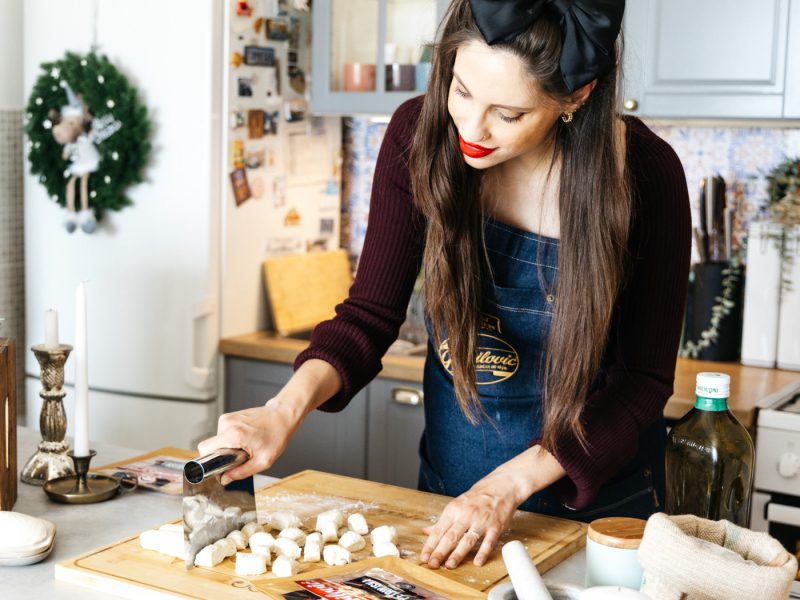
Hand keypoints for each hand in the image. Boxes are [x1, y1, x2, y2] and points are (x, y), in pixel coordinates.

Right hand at [197, 398, 302, 483]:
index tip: (219, 466)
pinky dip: (231, 439)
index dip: (208, 460)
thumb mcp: (263, 461)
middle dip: (221, 455)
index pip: (205, 448)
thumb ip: (242, 472)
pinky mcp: (230, 416)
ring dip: (227, 447)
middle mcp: (227, 423)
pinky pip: (223, 433)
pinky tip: (246, 439)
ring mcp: (228, 418)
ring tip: (246, 446)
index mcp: (233, 434)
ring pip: (217, 440)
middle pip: (211, 446)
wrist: (283, 415)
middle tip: (239, 457)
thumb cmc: (277, 435)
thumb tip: (225, 479)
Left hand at [419, 445, 565, 568]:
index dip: (430, 545)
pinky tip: (477, 562)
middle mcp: (466, 515)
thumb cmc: (477, 497)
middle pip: (450, 536)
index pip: (439, 530)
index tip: (424, 557)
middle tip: (432, 564)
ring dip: (457, 554)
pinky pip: (488, 541)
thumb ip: (443, 521)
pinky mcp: (495, 526)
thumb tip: (427, 532)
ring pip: (467, 540)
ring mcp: (481, 521)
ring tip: (449, 566)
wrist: (500, 486)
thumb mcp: (457, 505)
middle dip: (440, 552)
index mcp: (454, 510)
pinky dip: (483, 552)